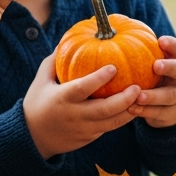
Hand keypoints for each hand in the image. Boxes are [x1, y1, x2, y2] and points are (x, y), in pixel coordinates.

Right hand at [24, 54, 141, 159]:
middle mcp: (74, 116)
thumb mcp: (41, 81)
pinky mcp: (90, 137)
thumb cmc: (37, 103)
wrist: (32, 138)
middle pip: (103, 110)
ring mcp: (84, 129)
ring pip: (112, 123)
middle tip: (138, 86)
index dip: (98, 79)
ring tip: (143, 96)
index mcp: (62, 99)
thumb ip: (54, 61)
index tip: (114, 68)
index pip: (82, 89)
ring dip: (129, 110)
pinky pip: (109, 127)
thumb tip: (69, 37)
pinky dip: (123, 117)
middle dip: (123, 99)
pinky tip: (135, 106)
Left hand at [128, 36, 175, 127]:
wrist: (169, 107)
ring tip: (139, 95)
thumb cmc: (149, 79)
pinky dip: (146, 111)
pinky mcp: (171, 113)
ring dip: (154, 96)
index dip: (170, 45)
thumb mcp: (146, 66)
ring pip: (170, 95)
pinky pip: (159, 112)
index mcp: (172, 61)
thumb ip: (132, 50)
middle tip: (156, 66)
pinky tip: (132, 109)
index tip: (160, 41)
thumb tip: (106, 27)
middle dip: (169, 67)